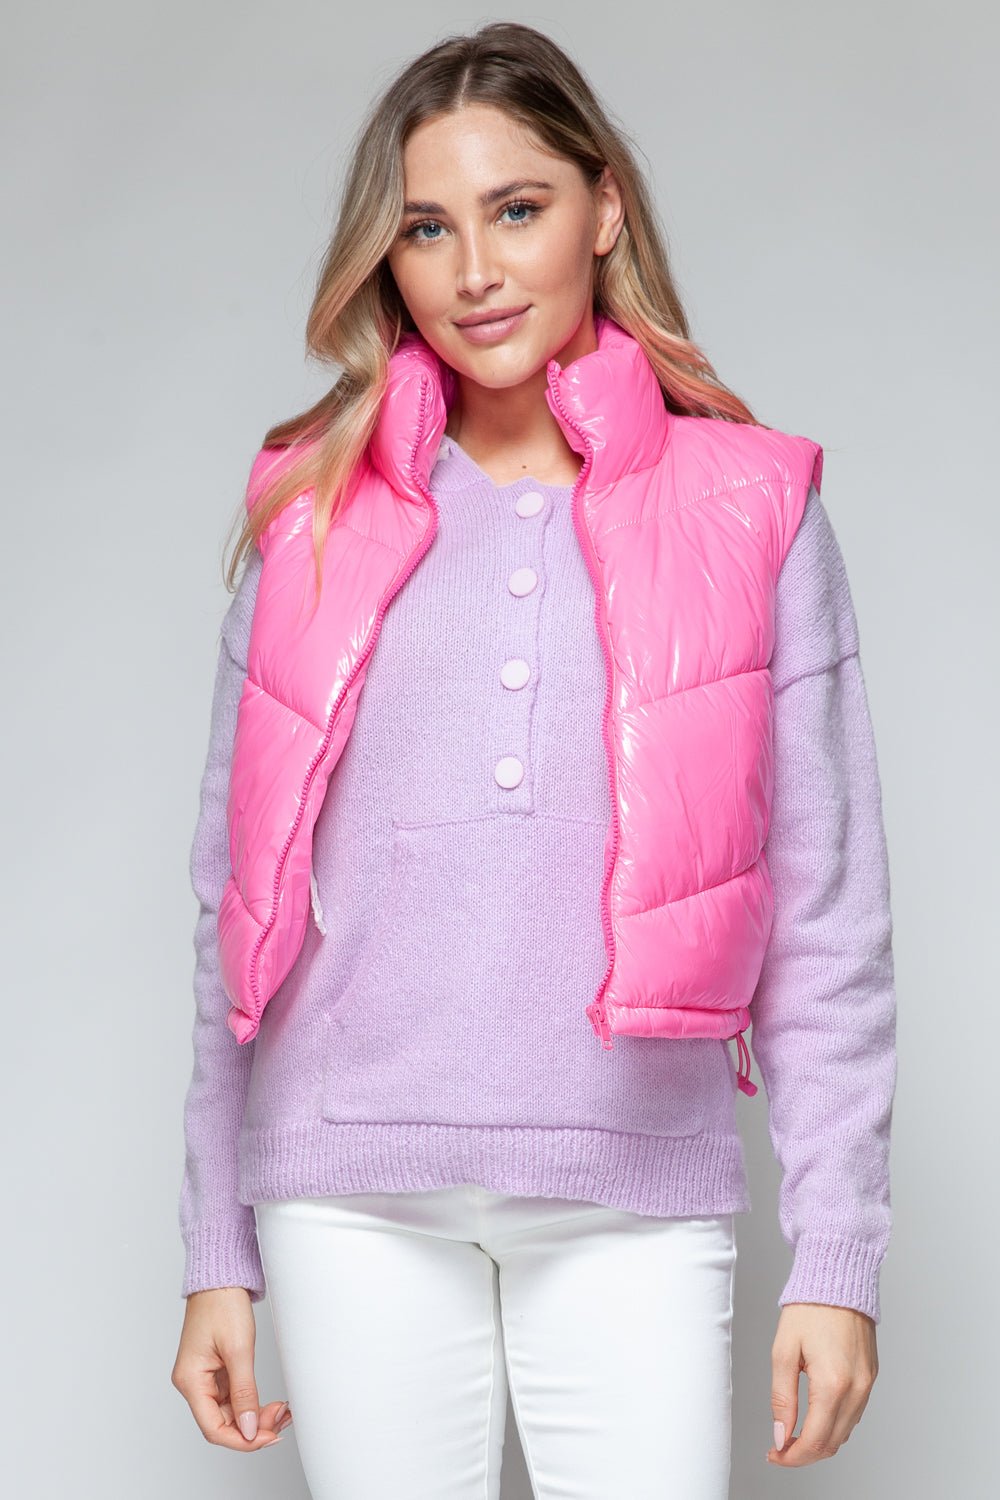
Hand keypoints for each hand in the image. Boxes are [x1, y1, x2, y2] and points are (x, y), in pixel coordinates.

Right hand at [171, 1287, 292, 1451]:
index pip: (213, 1428)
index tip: (268, 1438)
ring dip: (254, 1416)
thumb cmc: (223, 1305)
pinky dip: (251, 1402)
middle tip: (282, 1419)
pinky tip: (269, 1404)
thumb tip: (248, 1430)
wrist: (222, 1278)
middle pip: (222, 1422)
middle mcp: (193, 1383)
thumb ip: (244, 1392)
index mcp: (190, 1380)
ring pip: (230, 1412)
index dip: (241, 1440)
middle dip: (253, 1427)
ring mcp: (204, 1377)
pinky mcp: (215, 1370)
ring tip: (281, 1411)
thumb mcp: (239, 1349)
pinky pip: (233, 1397)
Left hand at [767, 1302, 877, 1466]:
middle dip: (804, 1453)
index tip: (775, 1454)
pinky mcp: (871, 1376)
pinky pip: (855, 1414)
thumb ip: (782, 1399)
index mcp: (833, 1384)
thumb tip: (781, 1435)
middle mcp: (856, 1389)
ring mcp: (867, 1384)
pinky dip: (835, 1424)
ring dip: (820, 1441)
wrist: (839, 1278)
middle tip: (780, 1447)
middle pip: (832, 1443)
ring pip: (845, 1432)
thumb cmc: (809, 1308)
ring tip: (794, 1433)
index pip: (814, 1441)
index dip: (792, 1456)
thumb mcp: (783, 1352)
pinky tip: (816, 1417)